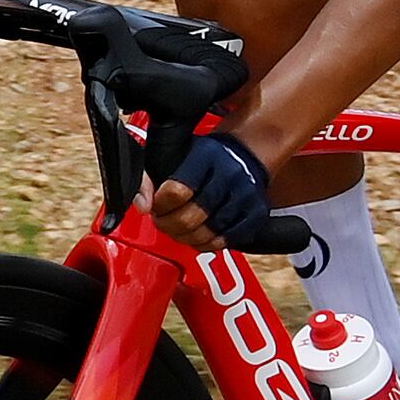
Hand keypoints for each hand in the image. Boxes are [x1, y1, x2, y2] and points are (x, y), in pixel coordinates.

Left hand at [148, 129, 285, 252]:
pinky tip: (196, 235)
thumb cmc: (204, 159)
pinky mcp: (256, 215)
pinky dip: (206, 244)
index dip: (160, 204)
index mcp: (206, 157)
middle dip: (168, 225)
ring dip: (185, 237)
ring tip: (177, 228)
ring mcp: (246, 196)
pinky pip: (226, 241)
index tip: (154, 205)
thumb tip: (142, 205)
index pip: (177, 190)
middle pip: (191, 216)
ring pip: (208, 233)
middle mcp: (230, 175)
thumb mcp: (174, 155)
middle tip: (162, 220)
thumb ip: (151, 176)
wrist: (244, 156)